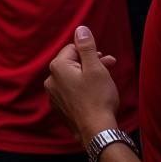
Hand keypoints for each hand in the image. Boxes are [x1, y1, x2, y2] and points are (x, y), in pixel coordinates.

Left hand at [45, 26, 120, 146]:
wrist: (97, 132)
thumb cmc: (98, 99)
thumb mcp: (96, 68)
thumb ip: (86, 46)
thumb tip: (80, 29)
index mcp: (57, 66)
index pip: (73, 49)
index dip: (90, 52)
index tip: (105, 59)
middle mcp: (51, 80)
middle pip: (72, 64)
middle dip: (91, 63)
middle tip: (110, 67)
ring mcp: (54, 95)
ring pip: (72, 79)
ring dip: (87, 77)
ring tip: (104, 83)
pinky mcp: (60, 108)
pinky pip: (70, 92)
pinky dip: (82, 90)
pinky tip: (95, 96)